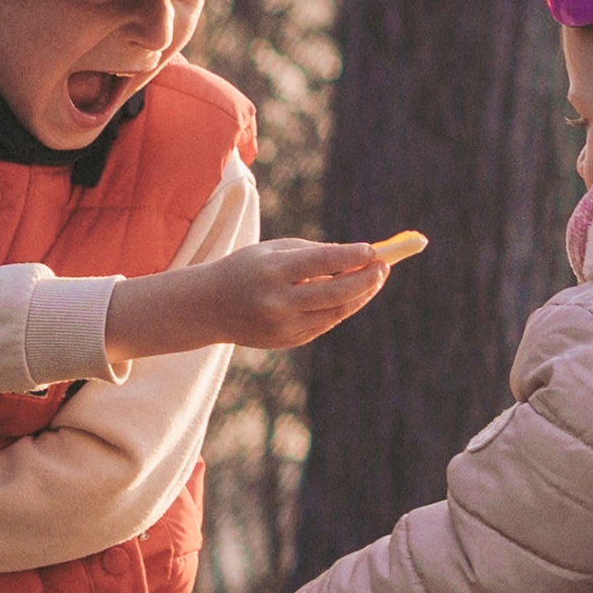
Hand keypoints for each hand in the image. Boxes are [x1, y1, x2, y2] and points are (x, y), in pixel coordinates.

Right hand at [107, 238, 391, 357]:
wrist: (208, 308)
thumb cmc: (247, 269)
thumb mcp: (273, 252)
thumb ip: (313, 253)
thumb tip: (358, 259)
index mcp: (272, 272)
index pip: (320, 263)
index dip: (351, 257)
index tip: (372, 250)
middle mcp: (278, 302)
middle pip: (335, 293)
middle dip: (365, 280)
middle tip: (383, 267)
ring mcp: (283, 326)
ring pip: (335, 312)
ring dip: (359, 295)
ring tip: (374, 278)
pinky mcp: (287, 341)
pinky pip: (324, 323)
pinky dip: (341, 308)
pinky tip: (353, 295)